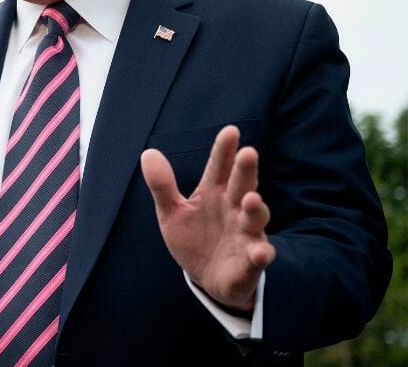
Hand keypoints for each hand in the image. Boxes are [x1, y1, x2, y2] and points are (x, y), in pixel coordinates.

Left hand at [140, 125, 275, 309]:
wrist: (208, 278)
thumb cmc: (194, 238)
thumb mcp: (171, 212)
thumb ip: (162, 185)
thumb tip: (148, 152)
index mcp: (214, 194)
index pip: (219, 168)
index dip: (224, 151)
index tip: (230, 130)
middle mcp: (235, 209)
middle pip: (242, 186)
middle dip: (246, 171)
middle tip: (248, 152)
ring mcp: (245, 234)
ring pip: (255, 218)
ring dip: (257, 209)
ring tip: (253, 199)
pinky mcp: (250, 262)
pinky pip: (258, 257)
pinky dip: (260, 254)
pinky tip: (259, 252)